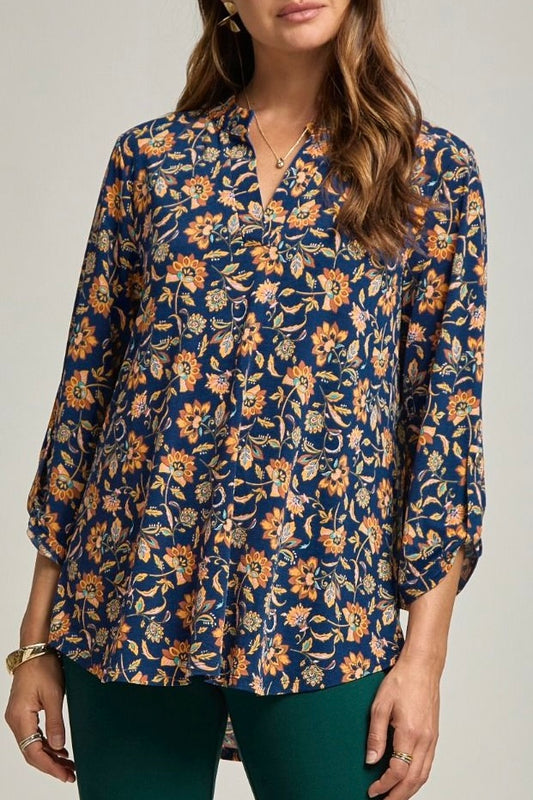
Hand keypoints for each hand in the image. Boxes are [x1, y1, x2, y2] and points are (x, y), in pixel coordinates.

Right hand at [4, 653, 75, 783]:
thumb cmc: (43, 667)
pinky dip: (47, 744)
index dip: (50, 766)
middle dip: (51, 765)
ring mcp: (18, 718)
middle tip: (70, 774)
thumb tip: (59, 747)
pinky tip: (60, 750)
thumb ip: (56, 722)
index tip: (65, 775)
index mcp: (21, 718)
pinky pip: (34, 735)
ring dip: (50, 756)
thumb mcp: (53, 694)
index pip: (33, 752)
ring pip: (33, 745)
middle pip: (31, 752)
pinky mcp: (24, 713)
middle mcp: (16, 721)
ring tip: (68, 765)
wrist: (34, 651)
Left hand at [365, 654, 439, 798]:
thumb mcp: (380, 705)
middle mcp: (425, 740)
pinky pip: (428, 765)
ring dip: (410, 790)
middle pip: (413, 780)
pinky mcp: (434, 735)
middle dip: (398, 796)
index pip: (398, 771)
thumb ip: (375, 735)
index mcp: (410, 733)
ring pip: (424, 775)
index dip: (384, 785)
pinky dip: (418, 778)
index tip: (372, 790)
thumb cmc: (401, 681)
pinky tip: (408, 779)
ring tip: (395, 796)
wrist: (423, 667)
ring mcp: (432, 738)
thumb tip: (371, 760)